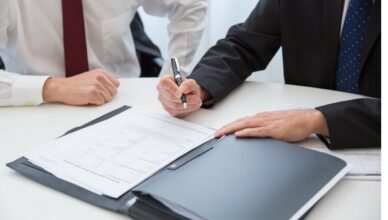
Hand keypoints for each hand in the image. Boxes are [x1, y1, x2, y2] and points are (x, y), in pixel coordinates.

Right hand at [43, 69, 119, 105]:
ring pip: (108, 98)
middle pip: (114, 92)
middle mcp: (100, 77)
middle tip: (95, 94)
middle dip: (106, 95)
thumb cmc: (75, 85)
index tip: (103, 90)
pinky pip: (101, 102)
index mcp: (101, 73)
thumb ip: (103, 80)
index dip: (110, 89)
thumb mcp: (91, 77)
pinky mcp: (93, 94)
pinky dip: (95, 103)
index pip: (116, 84)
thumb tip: (114, 87)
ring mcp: (97, 85)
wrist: (62, 88)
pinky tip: (87, 98)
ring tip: (90, 95)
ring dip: (100, 99)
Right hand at [157, 75, 208, 117]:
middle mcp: (162, 91)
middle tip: (196, 99)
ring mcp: (164, 102)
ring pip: (175, 106)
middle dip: (184, 99)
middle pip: (170, 97)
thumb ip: (189, 84)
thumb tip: (183, 89)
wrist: (190, 95)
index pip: (164, 83)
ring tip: (197, 101)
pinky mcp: (169, 111)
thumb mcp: (192, 83)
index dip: (172, 89)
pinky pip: (178, 112)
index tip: (181, 94)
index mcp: (165, 81)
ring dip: (188, 105)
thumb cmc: (188, 87)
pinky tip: (192, 105)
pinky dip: (187, 109)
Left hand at [214, 109, 328, 141]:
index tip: (220, 131)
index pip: (242, 121)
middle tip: (215, 135)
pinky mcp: (274, 130)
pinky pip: (257, 131)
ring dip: (231, 129)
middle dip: (225, 128)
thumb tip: (254, 134)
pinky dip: (246, 132)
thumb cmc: (294, 122)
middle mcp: (262, 118)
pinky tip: (238, 134)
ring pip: (245, 125)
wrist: (308, 119)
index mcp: (262, 117)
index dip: (229, 126)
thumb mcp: (275, 125)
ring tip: (221, 134)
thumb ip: (264, 129)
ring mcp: (267, 123)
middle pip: (239, 122)